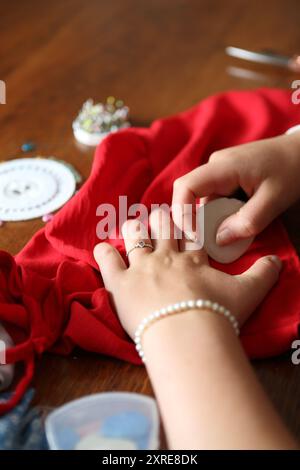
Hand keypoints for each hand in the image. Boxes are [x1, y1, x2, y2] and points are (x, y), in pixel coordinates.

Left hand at [94, 208, 281, 338]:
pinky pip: (107, 260)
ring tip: (135, 229)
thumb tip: (278, 261)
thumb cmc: (217, 313)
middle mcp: (166, 256)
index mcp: (193, 258)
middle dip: (163, 220)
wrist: (187, 336)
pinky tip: (103, 249)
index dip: (189, 223)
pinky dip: (104, 253)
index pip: (191, 232)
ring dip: (135, 230)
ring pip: (135, 236)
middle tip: (162, 222)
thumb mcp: (249, 293)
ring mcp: (141, 268)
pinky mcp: (120, 283)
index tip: (187, 219)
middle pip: (163, 226)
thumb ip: (264, 274)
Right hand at [172, 132, 299, 245]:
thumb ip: (247, 222)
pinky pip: (215, 198)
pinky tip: (239, 219)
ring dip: (213, 218)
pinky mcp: (226, 176)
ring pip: (204, 200)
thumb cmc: (292, 170)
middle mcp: (215, 165)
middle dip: (199, 221)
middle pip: (191, 196)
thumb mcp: (274, 200)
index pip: (185, 187)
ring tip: (235, 230)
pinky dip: (222, 213)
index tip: (194, 236)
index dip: (182, 213)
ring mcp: (220, 170)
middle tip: (216, 240)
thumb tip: (219, 240)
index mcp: (223, 166)